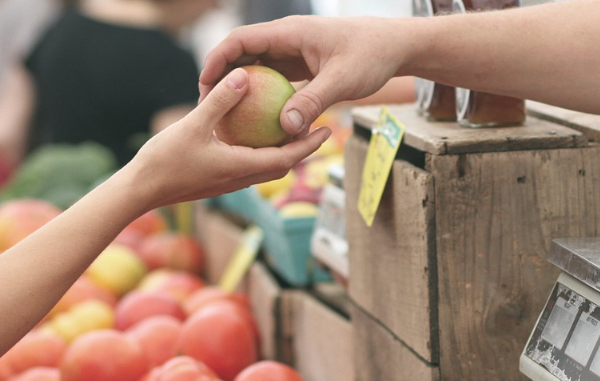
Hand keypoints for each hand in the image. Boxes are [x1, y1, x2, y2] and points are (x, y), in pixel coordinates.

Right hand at [127, 66, 331, 211]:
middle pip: (281, 166)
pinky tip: (252, 135)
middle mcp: (239, 179)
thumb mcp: (193, 125)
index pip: (286, 159)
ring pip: (265, 168)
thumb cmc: (164, 160)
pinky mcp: (217, 181)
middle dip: (302, 149)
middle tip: (317, 128)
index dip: (309, 145)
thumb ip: (220, 101)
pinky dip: (259, 153)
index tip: (327, 130)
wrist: (140, 191)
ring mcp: (228, 183)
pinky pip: (247, 166)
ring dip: (282, 152)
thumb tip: (244, 75)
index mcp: (240, 168)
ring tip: (290, 131)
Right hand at [199, 16, 406, 136]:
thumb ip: (312, 102)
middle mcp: (286, 40)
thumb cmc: (371, 55)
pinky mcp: (301, 66)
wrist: (395, 46)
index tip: (204, 85)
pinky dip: (262, 97)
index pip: (240, 40)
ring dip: (241, 89)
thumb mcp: (342, 80)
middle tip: (208, 107)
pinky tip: (257, 122)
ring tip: (226, 117)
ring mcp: (293, 53)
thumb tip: (285, 128)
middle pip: (242, 54)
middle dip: (222, 78)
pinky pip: (274, 81)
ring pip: (257, 68)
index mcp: (289, 32)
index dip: (217, 60)